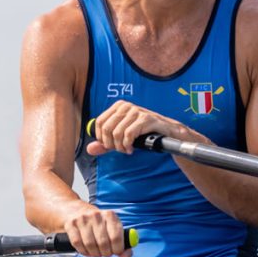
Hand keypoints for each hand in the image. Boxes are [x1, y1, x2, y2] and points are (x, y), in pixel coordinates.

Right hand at [63, 204, 132, 256]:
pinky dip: (84, 252)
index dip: (117, 249)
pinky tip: (87, 249)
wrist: (77, 212)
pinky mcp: (71, 224)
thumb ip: (125, 249)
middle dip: (106, 253)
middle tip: (106, 252)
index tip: (116, 251)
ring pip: (90, 245)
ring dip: (95, 254)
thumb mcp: (115, 232)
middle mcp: (96, 215)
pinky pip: (78, 244)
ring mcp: (82, 219)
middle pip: (103, 243)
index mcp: (110, 215)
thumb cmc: (101, 226)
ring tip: (97, 251)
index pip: (116, 237)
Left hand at [86, 100, 202, 155]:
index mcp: (118, 107)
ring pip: (117, 133)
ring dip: (120, 146)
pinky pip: (129, 134)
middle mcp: (126, 106)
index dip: (101, 138)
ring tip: (126, 149)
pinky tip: (132, 149)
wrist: (167, 133)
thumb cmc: (144, 133)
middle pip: (106, 128)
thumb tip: (90, 149)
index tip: (110, 146)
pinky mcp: (146, 119)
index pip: (98, 122)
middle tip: (120, 149)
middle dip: (111, 144)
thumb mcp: (122, 138)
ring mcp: (136, 111)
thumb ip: (105, 143)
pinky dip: (128, 145)